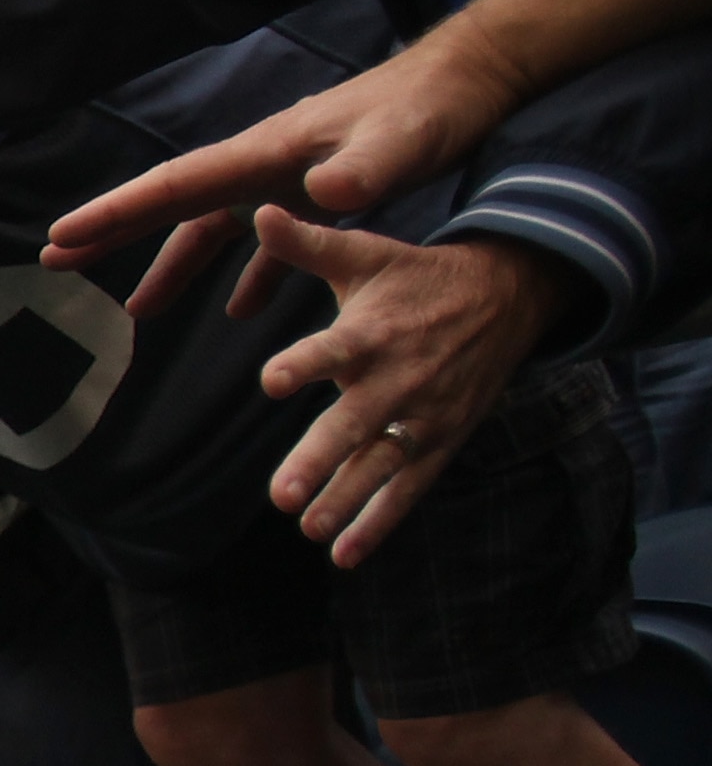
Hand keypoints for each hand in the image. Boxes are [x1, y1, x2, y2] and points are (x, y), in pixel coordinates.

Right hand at [44, 31, 520, 316]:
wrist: (469, 82)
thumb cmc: (429, 108)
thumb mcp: (400, 142)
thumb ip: (362, 168)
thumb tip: (323, 192)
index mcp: (263, 155)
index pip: (173, 187)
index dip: (114, 213)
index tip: (63, 236)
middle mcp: (261, 167)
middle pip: (173, 205)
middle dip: (114, 232)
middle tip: (58, 261)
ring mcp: (284, 182)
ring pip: (212, 228)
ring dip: (174, 265)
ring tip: (138, 309)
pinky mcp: (314, 196)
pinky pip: (264, 242)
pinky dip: (246, 275)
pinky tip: (241, 311)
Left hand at [253, 213, 572, 564]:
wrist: (506, 297)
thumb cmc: (415, 277)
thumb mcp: (365, 254)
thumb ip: (307, 244)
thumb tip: (258, 209)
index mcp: (371, 333)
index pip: (334, 348)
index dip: (304, 363)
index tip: (274, 379)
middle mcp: (396, 379)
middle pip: (354, 425)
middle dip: (320, 461)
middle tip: (281, 496)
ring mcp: (421, 416)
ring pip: (380, 466)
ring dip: (345, 501)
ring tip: (308, 530)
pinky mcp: (438, 442)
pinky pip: (408, 489)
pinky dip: (378, 523)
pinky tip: (343, 556)